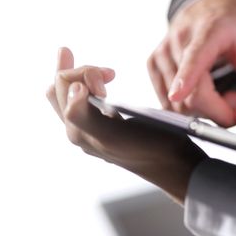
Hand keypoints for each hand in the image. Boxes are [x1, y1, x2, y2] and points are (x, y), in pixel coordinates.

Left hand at [47, 47, 206, 203]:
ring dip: (87, 75)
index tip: (111, 76)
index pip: (61, 87)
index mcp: (77, 131)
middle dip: (84, 71)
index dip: (83, 73)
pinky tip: (105, 86)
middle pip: (62, 86)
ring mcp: (93, 128)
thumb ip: (83, 115)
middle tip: (112, 74)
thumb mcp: (113, 133)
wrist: (173, 163)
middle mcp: (80, 130)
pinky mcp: (107, 126)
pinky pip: (85, 100)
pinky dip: (92, 85)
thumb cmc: (150, 147)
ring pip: (71, 92)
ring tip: (110, 74)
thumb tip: (72, 89)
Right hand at [147, 0, 235, 126]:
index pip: (195, 56)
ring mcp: (163, 50)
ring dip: (201, 110)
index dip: (186, 78)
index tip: (178, 94)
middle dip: (215, 109)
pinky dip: (186, 105)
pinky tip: (204, 93)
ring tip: (221, 94)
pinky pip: (166, 100)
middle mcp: (180, 37)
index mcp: (210, 28)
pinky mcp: (154, 63)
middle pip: (187, 91)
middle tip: (235, 99)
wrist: (220, 5)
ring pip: (174, 101)